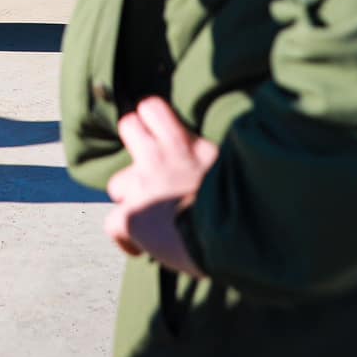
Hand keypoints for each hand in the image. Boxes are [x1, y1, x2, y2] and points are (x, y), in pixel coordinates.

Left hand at [104, 97, 218, 277]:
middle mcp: (161, 158)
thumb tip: (207, 159)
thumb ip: (209, 159)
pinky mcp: (131, 216)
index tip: (160, 135)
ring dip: (130, 197)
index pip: (152, 107)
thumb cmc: (243, 207)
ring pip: (117, 182)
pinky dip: (126, 239)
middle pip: (128, 126)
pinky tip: (141, 248)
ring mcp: (143, 186)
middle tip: (149, 165)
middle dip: (134, 145)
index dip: (151, 120)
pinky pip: (113, 224)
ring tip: (151, 215)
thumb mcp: (232, 169)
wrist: (234, 240)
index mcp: (188, 146)